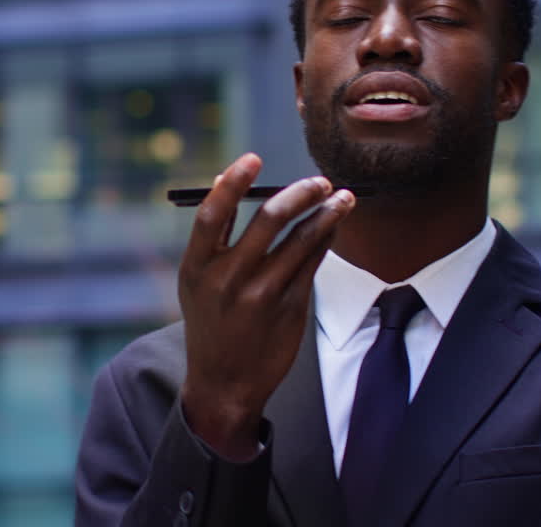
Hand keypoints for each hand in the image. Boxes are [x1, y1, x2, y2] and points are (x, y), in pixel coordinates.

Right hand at [178, 153, 354, 460]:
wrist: (224, 382)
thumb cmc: (212, 322)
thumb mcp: (198, 282)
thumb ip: (215, 238)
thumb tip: (229, 181)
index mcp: (197, 267)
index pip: (213, 214)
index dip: (233, 183)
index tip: (253, 159)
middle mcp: (227, 279)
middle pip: (268, 220)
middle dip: (300, 193)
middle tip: (318, 180)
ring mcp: (261, 295)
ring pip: (302, 240)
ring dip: (327, 213)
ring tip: (344, 197)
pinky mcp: (289, 308)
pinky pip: (313, 263)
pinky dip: (326, 239)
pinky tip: (334, 226)